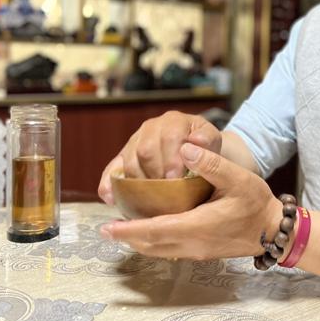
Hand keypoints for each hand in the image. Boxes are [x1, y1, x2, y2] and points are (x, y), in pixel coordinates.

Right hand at [98, 111, 220, 204]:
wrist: (194, 151)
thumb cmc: (204, 148)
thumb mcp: (211, 142)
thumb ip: (207, 141)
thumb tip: (196, 140)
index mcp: (174, 121)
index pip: (169, 136)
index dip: (171, 159)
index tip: (176, 178)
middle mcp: (152, 127)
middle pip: (146, 148)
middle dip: (154, 171)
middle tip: (163, 190)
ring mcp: (135, 141)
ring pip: (128, 160)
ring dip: (137, 181)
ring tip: (147, 198)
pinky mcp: (123, 156)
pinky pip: (111, 169)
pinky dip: (108, 184)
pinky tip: (110, 199)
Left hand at [99, 143, 281, 259]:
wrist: (273, 230)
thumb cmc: (256, 203)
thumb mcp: (238, 178)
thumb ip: (211, 164)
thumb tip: (184, 149)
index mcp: (199, 225)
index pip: (155, 230)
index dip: (129, 229)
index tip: (108, 227)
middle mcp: (193, 243)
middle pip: (151, 245)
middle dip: (127, 237)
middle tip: (107, 229)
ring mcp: (197, 251)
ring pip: (159, 251)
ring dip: (139, 241)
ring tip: (123, 229)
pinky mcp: (201, 253)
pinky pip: (169, 250)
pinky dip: (154, 242)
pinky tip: (150, 231)